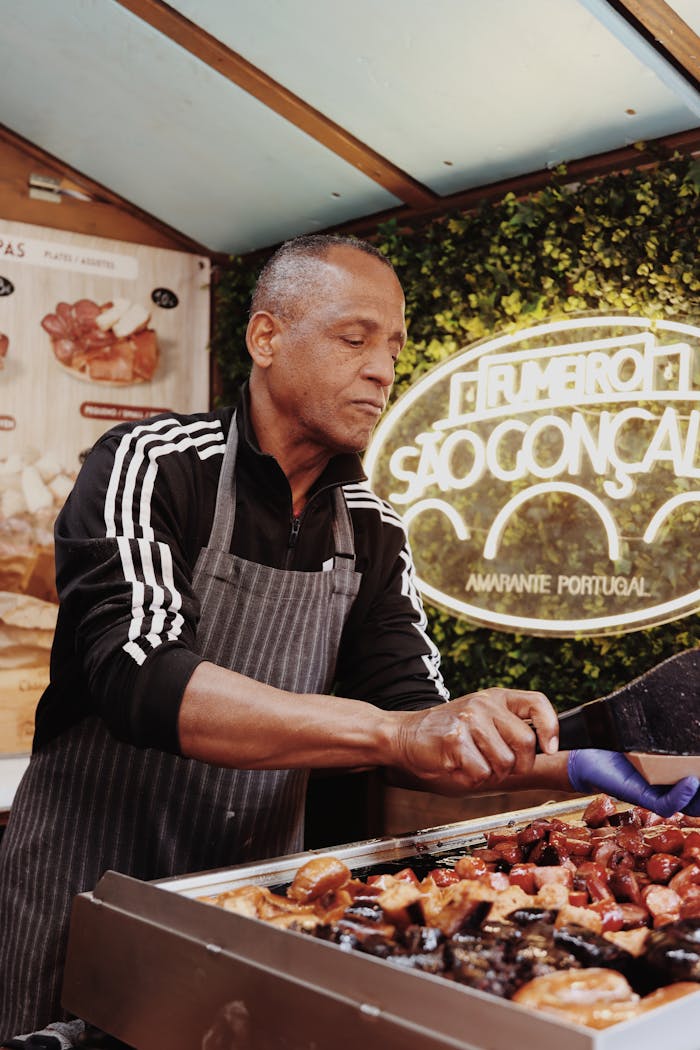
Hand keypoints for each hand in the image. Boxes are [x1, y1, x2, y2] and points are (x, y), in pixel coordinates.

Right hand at [395, 688, 557, 794]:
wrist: (403, 735)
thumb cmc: (447, 733)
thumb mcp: (482, 720)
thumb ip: (511, 730)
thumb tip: (548, 749)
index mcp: (495, 698)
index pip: (537, 702)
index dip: (550, 727)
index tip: (549, 747)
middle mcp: (484, 705)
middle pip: (526, 742)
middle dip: (519, 765)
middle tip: (501, 768)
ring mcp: (469, 721)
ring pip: (505, 763)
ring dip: (492, 774)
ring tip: (474, 764)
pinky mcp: (455, 740)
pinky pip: (481, 773)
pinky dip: (472, 780)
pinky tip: (459, 767)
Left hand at [567, 749, 699, 816]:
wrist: (588, 751)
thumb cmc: (621, 742)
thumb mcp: (651, 738)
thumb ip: (671, 739)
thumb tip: (691, 717)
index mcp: (676, 776)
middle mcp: (671, 789)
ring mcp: (658, 794)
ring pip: (690, 806)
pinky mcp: (642, 797)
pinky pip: (667, 804)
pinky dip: (682, 795)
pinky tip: (691, 782)